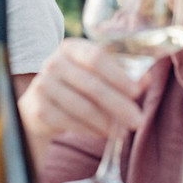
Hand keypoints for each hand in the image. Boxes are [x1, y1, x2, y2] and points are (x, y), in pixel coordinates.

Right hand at [18, 38, 146, 140]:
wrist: (41, 104)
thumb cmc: (77, 86)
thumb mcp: (97, 75)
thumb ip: (122, 75)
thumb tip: (145, 81)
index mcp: (71, 48)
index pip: (96, 57)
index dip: (118, 75)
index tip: (137, 92)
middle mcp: (53, 62)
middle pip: (92, 85)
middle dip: (118, 105)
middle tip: (137, 121)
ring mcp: (42, 85)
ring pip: (82, 107)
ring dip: (106, 123)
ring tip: (123, 133)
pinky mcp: (37, 109)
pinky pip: (69, 122)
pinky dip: (90, 130)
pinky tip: (103, 134)